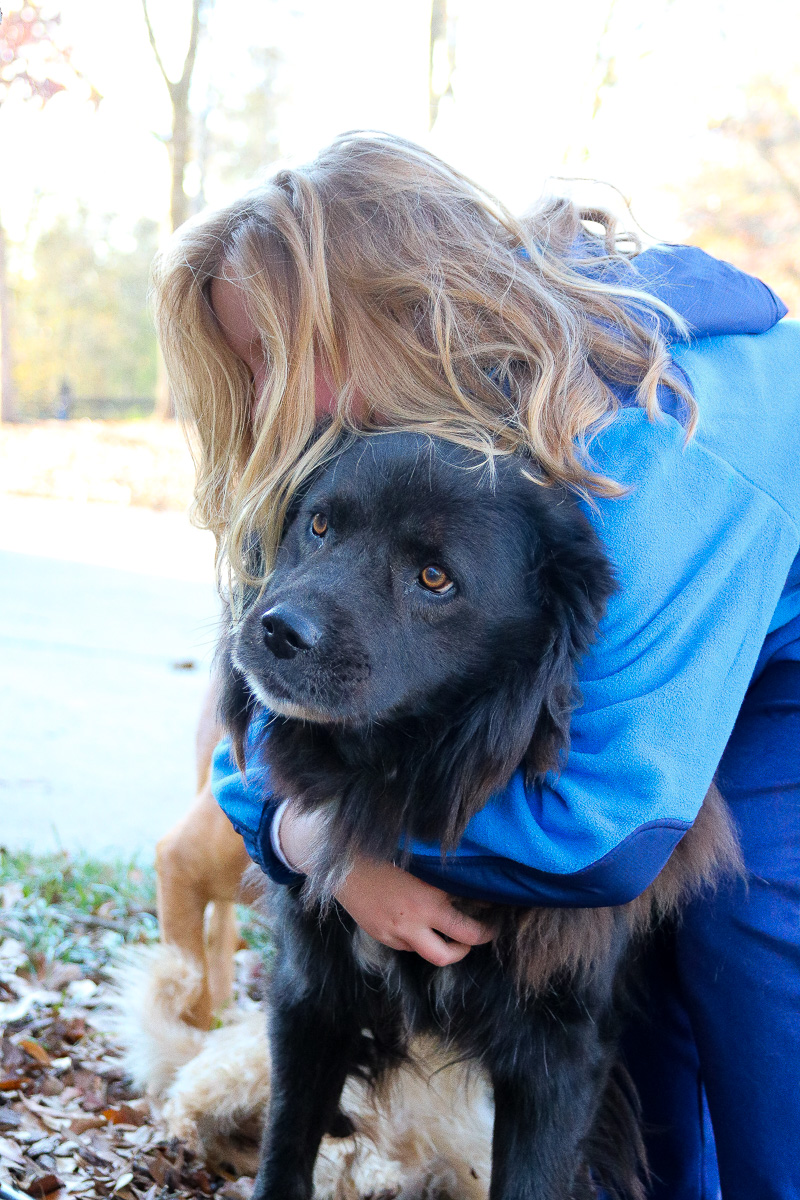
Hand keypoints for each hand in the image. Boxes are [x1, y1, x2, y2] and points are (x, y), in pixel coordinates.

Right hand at [278, 803, 494, 966]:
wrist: (337, 860)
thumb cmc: (379, 849)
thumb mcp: (416, 857)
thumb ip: (442, 871)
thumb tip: (473, 871)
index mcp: (428, 897)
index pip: (470, 919)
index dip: (487, 918)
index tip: (496, 908)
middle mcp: (415, 920)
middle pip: (457, 948)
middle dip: (478, 940)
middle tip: (487, 932)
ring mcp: (396, 932)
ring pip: (434, 955)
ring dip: (450, 948)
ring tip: (459, 936)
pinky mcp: (381, 935)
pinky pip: (409, 947)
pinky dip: (421, 940)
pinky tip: (425, 925)